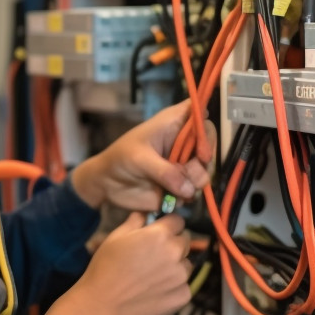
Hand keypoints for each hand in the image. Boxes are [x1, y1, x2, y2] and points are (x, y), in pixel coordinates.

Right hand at [68, 212, 194, 314]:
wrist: (102, 307)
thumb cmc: (105, 269)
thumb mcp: (115, 238)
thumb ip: (135, 221)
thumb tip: (145, 214)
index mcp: (160, 235)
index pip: (178, 221)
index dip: (168, 225)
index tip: (160, 232)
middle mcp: (176, 253)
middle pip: (185, 242)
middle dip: (173, 245)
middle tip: (153, 257)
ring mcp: (181, 276)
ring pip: (186, 264)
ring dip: (175, 266)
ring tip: (153, 276)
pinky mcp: (183, 296)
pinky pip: (184, 286)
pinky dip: (174, 287)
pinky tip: (155, 292)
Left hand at [70, 102, 216, 211]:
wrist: (106, 183)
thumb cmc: (120, 158)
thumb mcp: (139, 159)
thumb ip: (164, 172)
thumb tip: (189, 189)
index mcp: (174, 124)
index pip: (200, 116)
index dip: (206, 132)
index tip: (201, 151)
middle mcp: (183, 143)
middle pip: (208, 148)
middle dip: (202, 164)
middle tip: (189, 173)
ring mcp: (183, 165)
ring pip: (204, 173)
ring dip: (195, 183)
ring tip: (179, 189)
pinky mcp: (180, 185)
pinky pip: (194, 192)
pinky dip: (186, 196)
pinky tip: (171, 198)